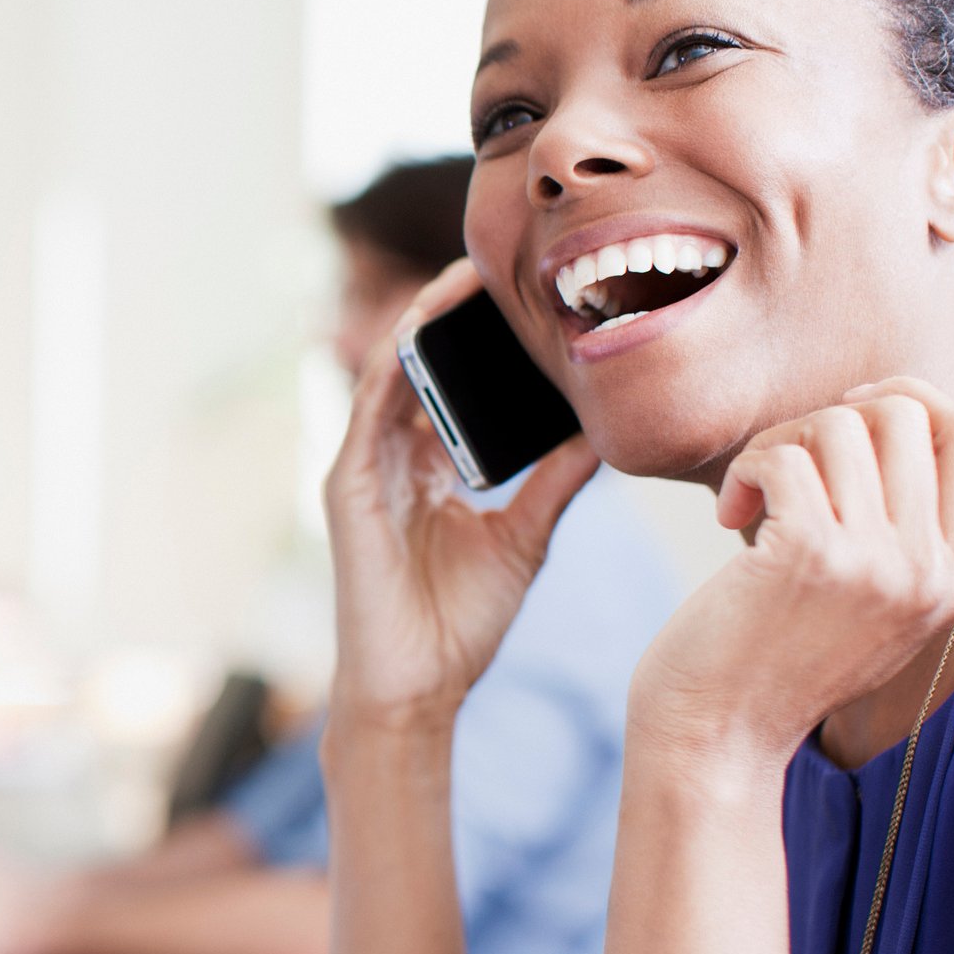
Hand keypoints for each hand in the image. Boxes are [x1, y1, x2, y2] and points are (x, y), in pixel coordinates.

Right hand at [324, 260, 598, 731]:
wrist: (417, 689)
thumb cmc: (461, 623)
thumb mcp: (526, 535)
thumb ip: (557, 478)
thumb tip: (607, 428)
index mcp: (428, 467)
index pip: (452, 382)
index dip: (480, 338)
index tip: (530, 297)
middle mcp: (390, 457)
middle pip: (419, 365)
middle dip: (453, 313)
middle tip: (504, 264)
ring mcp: (363, 468)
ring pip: (388, 373)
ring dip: (422, 323)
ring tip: (468, 278)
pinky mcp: (346, 485)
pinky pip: (366, 410)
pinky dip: (392, 368)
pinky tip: (423, 333)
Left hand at [631, 377, 953, 763]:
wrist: (716, 735)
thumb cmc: (770, 660)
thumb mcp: (866, 605)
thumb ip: (896, 532)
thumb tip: (883, 418)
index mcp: (953, 578)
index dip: (905, 397)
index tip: (843, 413)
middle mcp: (928, 571)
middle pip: (904, 414)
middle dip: (824, 418)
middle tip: (780, 466)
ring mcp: (875, 563)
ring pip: (839, 424)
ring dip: (776, 444)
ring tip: (752, 497)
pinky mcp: (810, 555)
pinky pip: (782, 455)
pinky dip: (747, 469)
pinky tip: (731, 514)